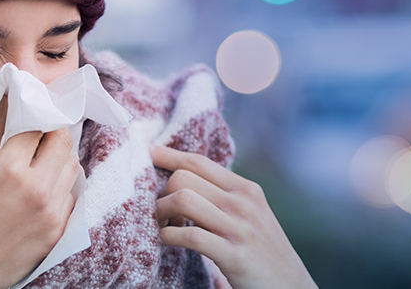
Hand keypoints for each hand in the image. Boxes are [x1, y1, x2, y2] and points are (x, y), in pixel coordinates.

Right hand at [0, 100, 80, 288]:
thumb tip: (4, 104)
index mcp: (9, 169)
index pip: (36, 124)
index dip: (30, 111)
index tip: (24, 107)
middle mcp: (37, 188)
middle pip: (62, 140)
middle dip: (49, 130)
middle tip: (32, 133)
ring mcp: (51, 212)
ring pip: (72, 167)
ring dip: (57, 157)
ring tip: (35, 162)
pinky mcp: (57, 232)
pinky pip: (70, 196)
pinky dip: (59, 185)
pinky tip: (38, 188)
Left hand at [151, 146, 316, 288]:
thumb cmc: (263, 252)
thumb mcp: (250, 215)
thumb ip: (223, 196)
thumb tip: (183, 179)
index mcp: (246, 189)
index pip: (198, 162)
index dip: (168, 156)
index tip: (148, 154)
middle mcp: (243, 203)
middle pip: (183, 178)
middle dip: (160, 194)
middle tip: (159, 213)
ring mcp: (240, 229)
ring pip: (182, 200)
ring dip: (160, 214)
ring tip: (161, 227)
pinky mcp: (234, 256)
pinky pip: (189, 236)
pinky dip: (167, 237)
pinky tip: (165, 242)